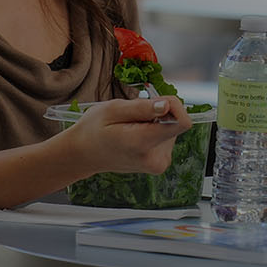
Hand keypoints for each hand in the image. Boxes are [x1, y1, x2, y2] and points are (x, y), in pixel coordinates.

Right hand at [63, 96, 191, 175]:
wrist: (84, 154)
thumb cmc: (94, 129)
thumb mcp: (113, 110)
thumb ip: (142, 108)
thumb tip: (168, 106)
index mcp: (144, 143)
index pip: (182, 123)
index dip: (175, 106)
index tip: (156, 102)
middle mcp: (156, 158)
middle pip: (175, 123)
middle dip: (158, 113)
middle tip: (132, 118)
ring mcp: (159, 163)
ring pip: (170, 129)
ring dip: (153, 123)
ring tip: (130, 128)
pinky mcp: (161, 163)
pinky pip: (166, 137)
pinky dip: (153, 132)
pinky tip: (135, 135)